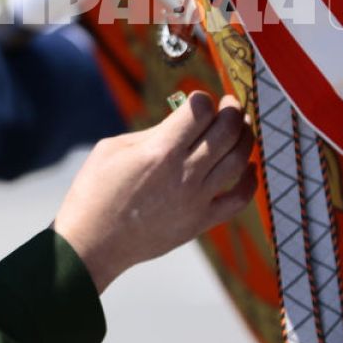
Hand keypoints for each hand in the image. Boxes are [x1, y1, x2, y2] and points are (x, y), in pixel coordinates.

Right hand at [53, 92, 256, 292]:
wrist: (92, 243)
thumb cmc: (95, 192)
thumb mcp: (113, 149)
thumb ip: (152, 132)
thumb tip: (181, 120)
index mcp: (160, 151)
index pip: (200, 110)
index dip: (203, 99)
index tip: (200, 100)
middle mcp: (184, 173)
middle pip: (226, 130)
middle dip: (232, 110)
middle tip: (230, 104)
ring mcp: (196, 200)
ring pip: (238, 159)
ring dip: (245, 137)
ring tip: (242, 127)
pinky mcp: (200, 222)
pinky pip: (238, 199)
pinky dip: (250, 180)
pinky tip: (249, 167)